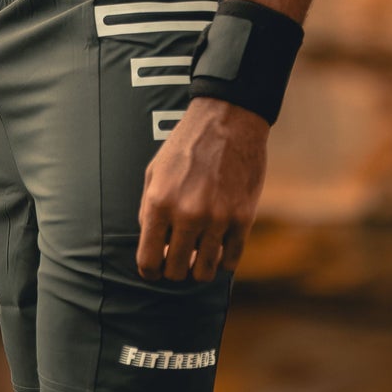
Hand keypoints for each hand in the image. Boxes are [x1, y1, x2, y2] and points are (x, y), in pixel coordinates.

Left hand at [136, 96, 268, 282]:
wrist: (228, 119)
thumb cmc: (187, 144)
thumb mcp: (154, 171)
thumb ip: (148, 210)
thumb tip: (153, 243)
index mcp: (160, 203)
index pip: (149, 260)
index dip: (150, 272)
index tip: (155, 271)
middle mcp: (188, 215)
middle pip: (176, 272)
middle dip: (174, 270)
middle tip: (178, 261)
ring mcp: (218, 219)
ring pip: (205, 272)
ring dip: (199, 269)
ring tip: (198, 257)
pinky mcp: (243, 219)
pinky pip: (231, 260)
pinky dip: (223, 259)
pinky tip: (219, 247)